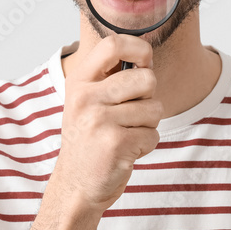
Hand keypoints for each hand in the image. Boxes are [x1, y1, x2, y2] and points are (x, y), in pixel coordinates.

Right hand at [51, 34, 162, 213]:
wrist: (76, 185)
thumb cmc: (89, 138)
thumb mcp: (87, 100)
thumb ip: (110, 76)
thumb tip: (146, 54)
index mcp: (79, 81)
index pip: (113, 44)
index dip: (139, 48)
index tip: (144, 62)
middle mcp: (86, 98)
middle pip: (146, 78)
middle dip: (149, 96)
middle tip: (132, 111)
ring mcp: (100, 121)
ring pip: (154, 108)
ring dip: (148, 124)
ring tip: (125, 133)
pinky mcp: (116, 144)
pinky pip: (153, 134)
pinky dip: (146, 144)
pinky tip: (126, 150)